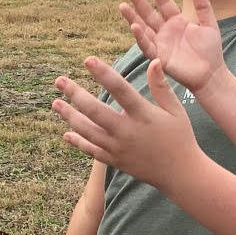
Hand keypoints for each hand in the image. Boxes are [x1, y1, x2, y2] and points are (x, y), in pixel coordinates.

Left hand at [52, 58, 199, 185]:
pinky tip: (66, 133)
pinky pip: (91, 150)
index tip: (87, 60)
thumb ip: (161, 86)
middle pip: (95, 111)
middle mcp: (127, 132)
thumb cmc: (180, 137)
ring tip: (55, 103)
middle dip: (75, 94)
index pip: (120, 90)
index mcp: (143, 115)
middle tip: (59, 80)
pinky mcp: (114, 161)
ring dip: (69, 116)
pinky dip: (78, 142)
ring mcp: (118, 148)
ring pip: (87, 131)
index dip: (103, 74)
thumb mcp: (175, 110)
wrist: (179, 173)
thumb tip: (154, 60)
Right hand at [120, 0, 225, 94]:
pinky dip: (140, 36)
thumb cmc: (211, 51)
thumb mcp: (209, 25)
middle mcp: (165, 30)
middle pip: (148, 12)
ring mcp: (160, 43)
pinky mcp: (159, 57)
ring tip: (122, 5)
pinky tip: (134, 26)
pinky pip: (147, 45)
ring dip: (132, 17)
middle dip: (138, 1)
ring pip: (143, 28)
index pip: (164, 2)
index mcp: (176, 21)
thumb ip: (203, 7)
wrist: (211, 73)